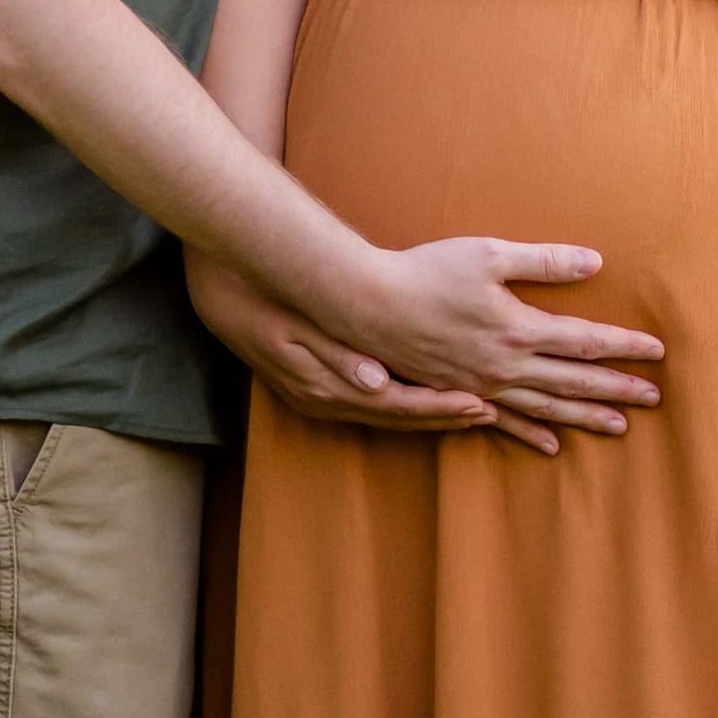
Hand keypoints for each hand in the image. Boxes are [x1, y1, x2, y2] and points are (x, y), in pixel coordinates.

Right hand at [186, 254, 501, 436]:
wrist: (225, 297)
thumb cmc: (266, 299)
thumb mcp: (297, 325)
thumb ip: (336, 355)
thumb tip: (374, 380)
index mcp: (326, 387)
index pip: (396, 405)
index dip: (440, 407)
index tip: (480, 405)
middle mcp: (326, 402)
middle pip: (398, 419)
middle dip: (446, 417)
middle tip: (493, 414)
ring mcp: (320, 401)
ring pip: (387, 418)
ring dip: (430, 417)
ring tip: (472, 412)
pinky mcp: (318, 393)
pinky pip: (373, 409)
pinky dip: (405, 409)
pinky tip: (426, 401)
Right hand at [354, 235, 663, 452]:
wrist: (371, 308)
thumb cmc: (429, 272)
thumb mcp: (489, 255)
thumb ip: (543, 261)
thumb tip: (594, 261)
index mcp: (520, 329)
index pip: (585, 340)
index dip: (623, 346)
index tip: (656, 352)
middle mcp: (508, 365)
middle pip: (575, 380)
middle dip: (618, 388)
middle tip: (655, 398)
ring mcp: (485, 386)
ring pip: (548, 406)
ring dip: (586, 416)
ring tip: (620, 427)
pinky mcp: (463, 395)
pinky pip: (507, 422)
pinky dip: (534, 434)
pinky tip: (554, 446)